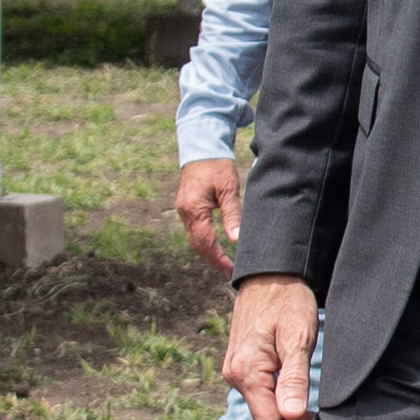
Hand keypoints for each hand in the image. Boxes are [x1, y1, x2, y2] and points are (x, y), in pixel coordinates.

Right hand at [169, 153, 241, 272]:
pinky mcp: (186, 207)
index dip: (218, 260)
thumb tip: (235, 239)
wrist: (201, 146)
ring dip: (208, 253)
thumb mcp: (229, 189)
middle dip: (213, 261)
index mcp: (194, 209)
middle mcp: (185, 212)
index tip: (231, 272)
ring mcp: (183, 210)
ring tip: (225, 265)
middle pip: (197, 245)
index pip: (206, 243)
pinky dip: (204, 242)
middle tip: (229, 273)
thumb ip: (232, 214)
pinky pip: (194, 230)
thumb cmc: (217, 165)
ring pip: (194, 239)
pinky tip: (215, 247)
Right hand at [223, 274, 320, 419]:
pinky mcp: (244, 364)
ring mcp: (238, 370)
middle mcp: (236, 375)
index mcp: (247, 372)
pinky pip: (262, 395)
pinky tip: (301, 413)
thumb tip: (291, 417)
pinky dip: (282, 408)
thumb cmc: (287, 300)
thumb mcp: (297, 337)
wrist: (269, 272)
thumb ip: (295, 377)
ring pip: (264, 409)